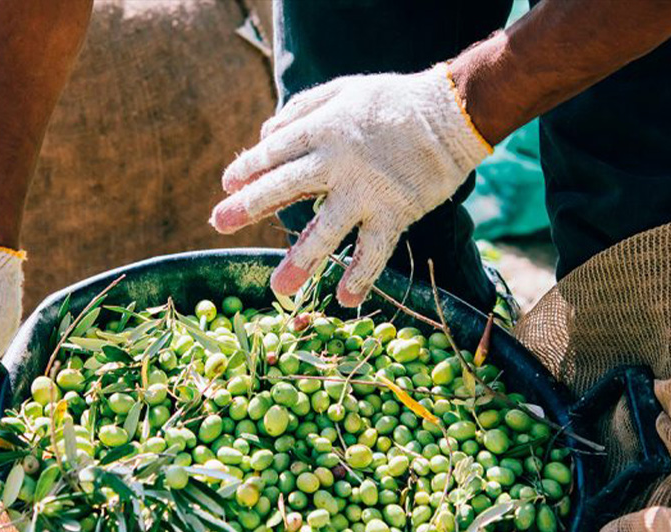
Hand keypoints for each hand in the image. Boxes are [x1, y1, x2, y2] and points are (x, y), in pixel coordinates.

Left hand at [211, 63, 490, 306]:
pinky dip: (360, 277)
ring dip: (301, 260)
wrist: (452, 113)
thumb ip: (302, 110)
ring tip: (280, 288)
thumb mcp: (343, 91)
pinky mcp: (394, 212)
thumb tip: (265, 132)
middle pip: (283, 186)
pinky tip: (344, 301)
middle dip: (249, 206)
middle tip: (218, 224)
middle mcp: (337, 161)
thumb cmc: (392, 101)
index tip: (228, 185)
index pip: (274, 151)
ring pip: (325, 230)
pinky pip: (373, 251)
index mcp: (322, 129)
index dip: (249, 168)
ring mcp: (365, 191)